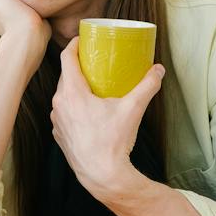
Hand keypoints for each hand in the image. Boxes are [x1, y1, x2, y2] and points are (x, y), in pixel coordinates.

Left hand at [50, 39, 163, 200]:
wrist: (102, 176)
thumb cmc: (114, 142)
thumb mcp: (133, 109)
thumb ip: (147, 86)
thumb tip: (158, 70)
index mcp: (72, 93)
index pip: (67, 58)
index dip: (74, 45)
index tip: (81, 39)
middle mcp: (59, 104)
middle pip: (65, 76)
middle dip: (78, 67)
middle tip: (93, 61)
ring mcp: (57, 121)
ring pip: (63, 96)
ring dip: (74, 88)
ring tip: (91, 85)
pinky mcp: (60, 135)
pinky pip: (64, 113)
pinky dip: (73, 106)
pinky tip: (86, 110)